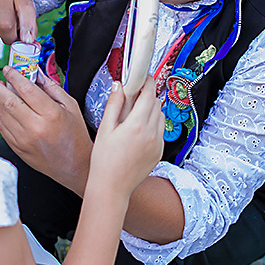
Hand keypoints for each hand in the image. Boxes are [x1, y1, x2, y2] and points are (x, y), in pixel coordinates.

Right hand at [0, 0, 37, 43]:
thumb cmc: (11, 10)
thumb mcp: (24, 15)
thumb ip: (29, 28)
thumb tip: (28, 40)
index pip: (26, 7)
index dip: (27, 25)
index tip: (27, 39)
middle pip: (6, 24)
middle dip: (9, 37)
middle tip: (11, 37)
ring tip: (0, 31)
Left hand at [0, 66, 92, 193]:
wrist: (74, 166)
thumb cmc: (75, 134)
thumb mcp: (70, 106)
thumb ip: (51, 87)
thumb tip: (35, 71)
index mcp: (51, 114)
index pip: (27, 89)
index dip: (14, 76)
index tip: (7, 68)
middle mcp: (36, 127)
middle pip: (8, 101)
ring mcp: (24, 139)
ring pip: (2, 113)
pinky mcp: (18, 147)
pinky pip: (2, 126)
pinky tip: (1, 105)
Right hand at [89, 81, 164, 199]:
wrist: (112, 187)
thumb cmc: (104, 161)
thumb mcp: (105, 128)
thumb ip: (114, 104)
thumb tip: (119, 86)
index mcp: (137, 125)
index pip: (149, 94)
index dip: (147, 82)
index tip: (142, 77)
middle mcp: (151, 133)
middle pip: (156, 103)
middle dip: (147, 96)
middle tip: (133, 97)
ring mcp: (157, 144)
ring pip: (160, 117)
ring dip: (151, 111)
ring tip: (134, 117)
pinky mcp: (159, 152)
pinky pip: (160, 131)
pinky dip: (152, 126)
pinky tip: (137, 133)